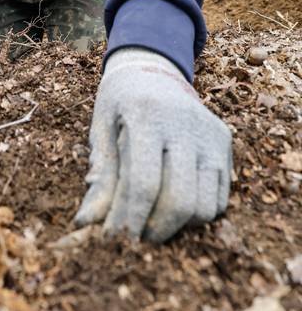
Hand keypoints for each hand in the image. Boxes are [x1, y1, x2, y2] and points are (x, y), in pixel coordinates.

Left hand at [75, 48, 231, 242]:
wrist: (153, 69)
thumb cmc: (120, 103)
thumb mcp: (101, 130)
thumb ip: (100, 176)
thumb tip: (87, 223)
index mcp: (146, 115)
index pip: (143, 183)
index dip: (128, 220)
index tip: (114, 241)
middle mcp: (185, 123)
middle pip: (179, 201)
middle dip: (154, 231)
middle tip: (134, 240)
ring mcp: (210, 133)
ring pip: (205, 206)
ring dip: (178, 226)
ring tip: (153, 221)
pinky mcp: (224, 141)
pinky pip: (220, 197)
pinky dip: (197, 213)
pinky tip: (173, 203)